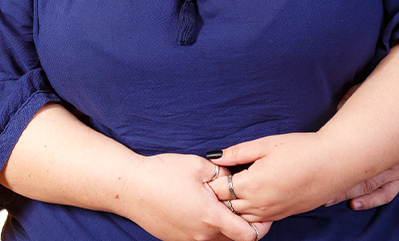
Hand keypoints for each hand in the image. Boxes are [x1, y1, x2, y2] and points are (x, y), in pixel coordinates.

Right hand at [121, 153, 271, 240]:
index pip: (248, 236)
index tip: (267, 212)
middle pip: (235, 240)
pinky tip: (205, 206)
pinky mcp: (178, 240)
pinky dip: (210, 227)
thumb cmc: (164, 173)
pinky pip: (202, 238)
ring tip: (226, 204)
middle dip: (246, 225)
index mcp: (211, 217)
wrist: (130, 188)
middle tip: (248, 204)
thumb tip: (236, 180)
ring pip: (219, 240)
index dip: (262, 226)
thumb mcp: (199, 165)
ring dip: (227, 226)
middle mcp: (202, 235)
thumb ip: (224, 175)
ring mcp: (188, 240)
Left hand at [207, 133, 343, 222]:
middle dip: (217, 196)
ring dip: (231, 208)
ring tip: (228, 191)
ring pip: (240, 218)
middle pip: (226, 208)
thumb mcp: (266, 144)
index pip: (219, 189)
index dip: (211, 180)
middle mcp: (259, 204)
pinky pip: (256, 221)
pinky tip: (248, 199)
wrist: (331, 164)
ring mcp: (271, 213)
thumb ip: (238, 152)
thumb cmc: (300, 149)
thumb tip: (215, 157)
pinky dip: (247, 214)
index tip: (207, 172)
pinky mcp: (281, 216)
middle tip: (212, 183)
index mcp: (252, 184)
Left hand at [330, 83, 398, 207]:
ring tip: (330, 200)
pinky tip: (356, 204)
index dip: (334, 167)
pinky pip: (388, 193)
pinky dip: (372, 200)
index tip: (317, 171)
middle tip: (319, 193)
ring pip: (370, 187)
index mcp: (379, 138)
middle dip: (337, 186)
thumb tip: (338, 109)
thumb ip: (352, 100)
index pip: (353, 157)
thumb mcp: (367, 92)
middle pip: (359, 176)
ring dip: (349, 194)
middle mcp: (390, 157)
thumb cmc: (388, 99)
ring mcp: (398, 168)